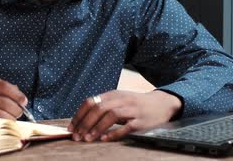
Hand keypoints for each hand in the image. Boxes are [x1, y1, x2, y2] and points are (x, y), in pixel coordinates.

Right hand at [0, 74, 27, 119]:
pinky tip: (3, 122)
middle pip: (4, 102)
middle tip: (20, 112)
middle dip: (16, 109)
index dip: (17, 95)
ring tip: (13, 118)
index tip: (24, 101)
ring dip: (10, 118)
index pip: (4, 86)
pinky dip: (1, 123)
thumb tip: (18, 94)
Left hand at [68, 90, 182, 141]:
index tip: (71, 128)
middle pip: (99, 108)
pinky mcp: (140, 121)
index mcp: (113, 94)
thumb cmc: (135, 104)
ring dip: (97, 127)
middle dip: (85, 123)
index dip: (79, 115)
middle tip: (76, 136)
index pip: (91, 101)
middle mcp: (121, 100)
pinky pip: (126, 127)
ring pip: (111, 115)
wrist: (160, 104)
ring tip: (88, 139)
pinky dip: (114, 133)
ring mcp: (131, 109)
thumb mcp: (118, 100)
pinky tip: (105, 139)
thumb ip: (103, 106)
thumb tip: (81, 120)